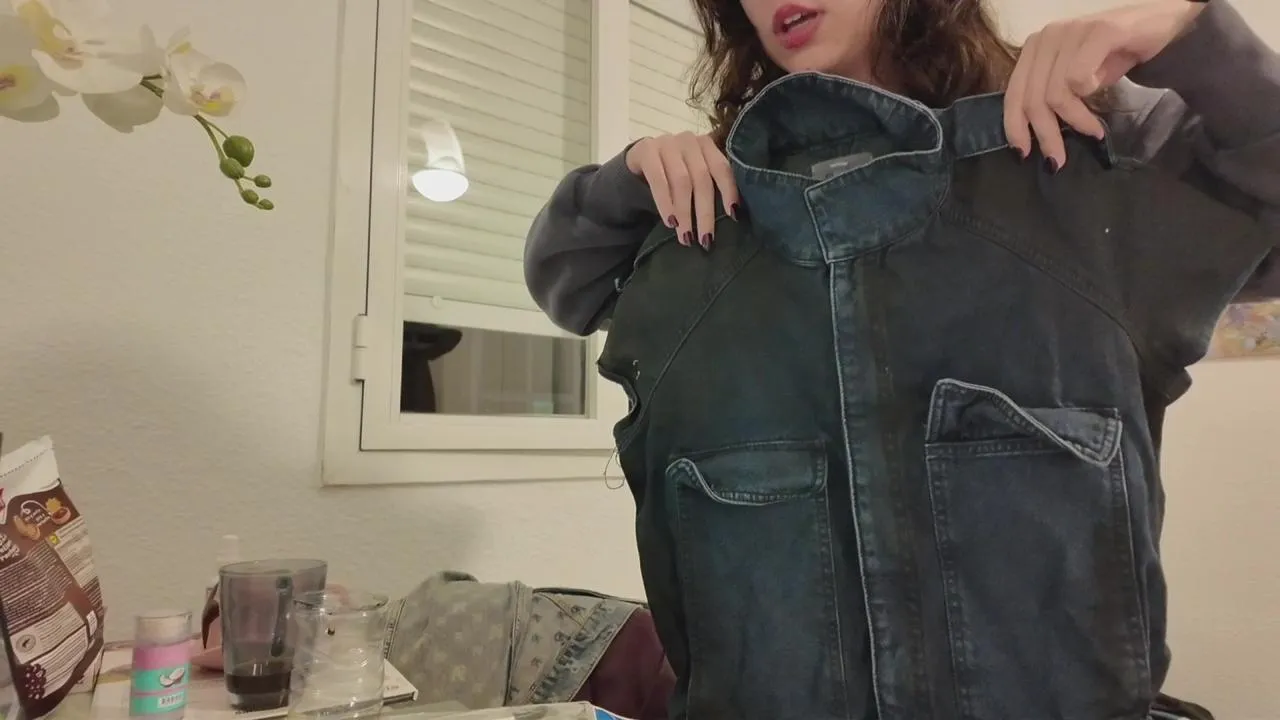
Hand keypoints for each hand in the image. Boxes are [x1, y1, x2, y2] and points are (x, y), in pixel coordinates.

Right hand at [626, 132, 739, 248]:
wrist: (637, 161)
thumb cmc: (672, 174)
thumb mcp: (693, 176)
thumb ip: (709, 186)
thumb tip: (731, 217)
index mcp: (706, 145)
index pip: (722, 167)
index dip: (729, 191)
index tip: (733, 216)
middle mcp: (689, 140)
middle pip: (702, 178)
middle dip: (705, 212)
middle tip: (705, 239)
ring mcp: (667, 143)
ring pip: (682, 181)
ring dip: (685, 212)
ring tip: (685, 236)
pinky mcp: (647, 151)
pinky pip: (658, 180)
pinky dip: (665, 203)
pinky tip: (670, 222)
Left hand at [1004, 0, 1207, 169]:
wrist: (1161, 24)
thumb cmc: (1116, 54)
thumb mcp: (1077, 79)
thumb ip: (1054, 98)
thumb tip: (1037, 137)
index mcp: (1036, 47)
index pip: (1013, 94)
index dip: (1015, 128)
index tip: (1023, 155)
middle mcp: (1047, 36)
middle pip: (1032, 99)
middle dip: (1045, 136)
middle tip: (1059, 159)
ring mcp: (1071, 32)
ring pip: (1054, 94)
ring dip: (1075, 121)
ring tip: (1093, 131)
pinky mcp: (1099, 32)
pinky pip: (1078, 78)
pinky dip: (1087, 98)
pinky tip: (1100, 97)